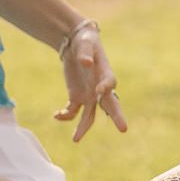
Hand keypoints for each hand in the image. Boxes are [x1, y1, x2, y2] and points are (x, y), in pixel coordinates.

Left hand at [54, 26, 127, 141]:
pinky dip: (65, 116)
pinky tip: (56, 115)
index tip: (100, 90)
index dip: (106, 88)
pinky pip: (72, 112)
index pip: (110, 84)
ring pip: (89, 115)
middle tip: (123, 128)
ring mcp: (89, 96)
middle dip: (116, 116)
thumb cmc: (85, 41)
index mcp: (106, 74)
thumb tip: (85, 62)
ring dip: (83, 127)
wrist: (76, 44)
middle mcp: (100, 88)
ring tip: (75, 139)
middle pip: (110, 105)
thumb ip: (85, 53)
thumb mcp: (85, 44)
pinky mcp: (76, 98)